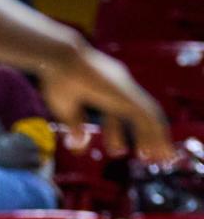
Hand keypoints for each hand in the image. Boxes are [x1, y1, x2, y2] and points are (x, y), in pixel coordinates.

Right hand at [41, 44, 173, 162]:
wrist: (60, 59)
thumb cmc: (56, 80)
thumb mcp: (67, 110)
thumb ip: (75, 127)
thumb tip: (79, 145)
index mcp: (104, 88)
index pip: (117, 113)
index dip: (117, 133)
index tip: (118, 152)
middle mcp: (119, 87)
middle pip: (138, 115)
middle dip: (144, 137)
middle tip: (146, 157)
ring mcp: (126, 90)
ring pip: (148, 117)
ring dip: (155, 139)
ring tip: (161, 159)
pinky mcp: (127, 95)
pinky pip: (147, 117)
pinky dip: (155, 134)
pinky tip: (159, 148)